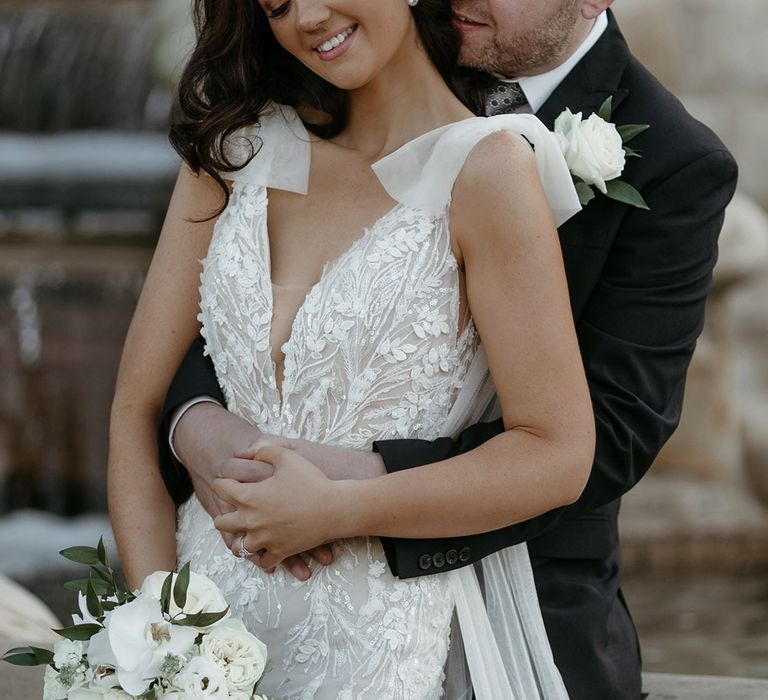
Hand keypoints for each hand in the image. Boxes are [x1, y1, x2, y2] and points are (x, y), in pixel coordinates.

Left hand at [213, 445, 347, 570]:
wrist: (334, 508)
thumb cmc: (311, 480)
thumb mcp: (287, 456)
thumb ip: (264, 451)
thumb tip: (248, 453)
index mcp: (247, 496)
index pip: (219, 489)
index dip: (224, 482)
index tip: (232, 482)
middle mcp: (250, 521)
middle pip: (220, 522)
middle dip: (225, 514)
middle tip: (237, 509)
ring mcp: (263, 539)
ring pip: (238, 547)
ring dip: (242, 538)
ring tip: (250, 531)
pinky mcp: (279, 552)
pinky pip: (262, 561)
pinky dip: (263, 556)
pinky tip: (269, 546)